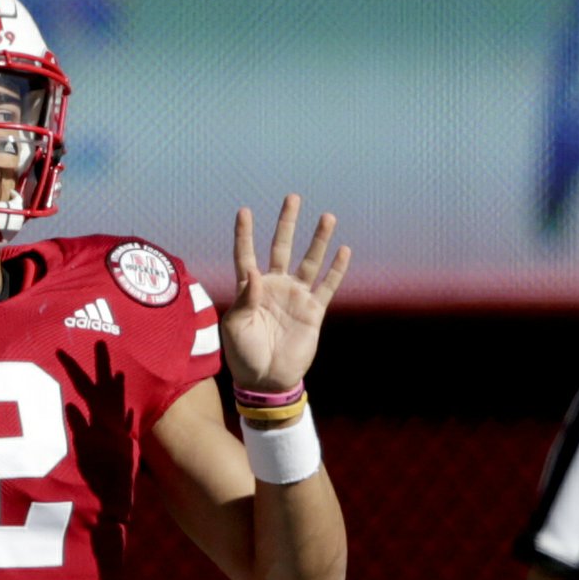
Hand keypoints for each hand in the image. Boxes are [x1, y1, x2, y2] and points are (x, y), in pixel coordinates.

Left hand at [219, 195, 350, 392]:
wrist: (267, 381)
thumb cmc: (243, 355)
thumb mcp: (235, 327)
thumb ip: (245, 298)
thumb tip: (255, 272)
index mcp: (250, 289)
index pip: (246, 254)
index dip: (245, 234)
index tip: (244, 211)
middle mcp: (275, 287)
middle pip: (281, 247)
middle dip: (287, 223)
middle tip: (293, 198)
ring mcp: (296, 297)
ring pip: (309, 261)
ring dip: (318, 239)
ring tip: (327, 216)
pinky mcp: (313, 311)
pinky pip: (327, 286)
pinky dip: (336, 269)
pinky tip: (343, 250)